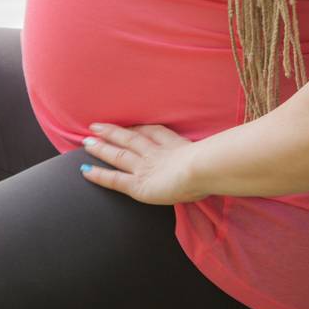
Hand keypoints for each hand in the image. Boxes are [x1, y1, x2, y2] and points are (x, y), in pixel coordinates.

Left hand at [79, 123, 205, 204]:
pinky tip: (84, 171)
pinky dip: (99, 174)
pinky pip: (114, 179)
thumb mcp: (215, 157)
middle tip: (96, 126)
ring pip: (118, 154)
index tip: (129, 124)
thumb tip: (224, 158)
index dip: (140, 128)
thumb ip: (214, 157)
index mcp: (176, 146)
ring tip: (86, 141)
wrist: (202, 169)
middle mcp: (157, 153)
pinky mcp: (138, 184)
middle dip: (114, 132)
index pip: (154, 132)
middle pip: (131, 138)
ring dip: (102, 148)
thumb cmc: (214, 165)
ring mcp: (145, 167)